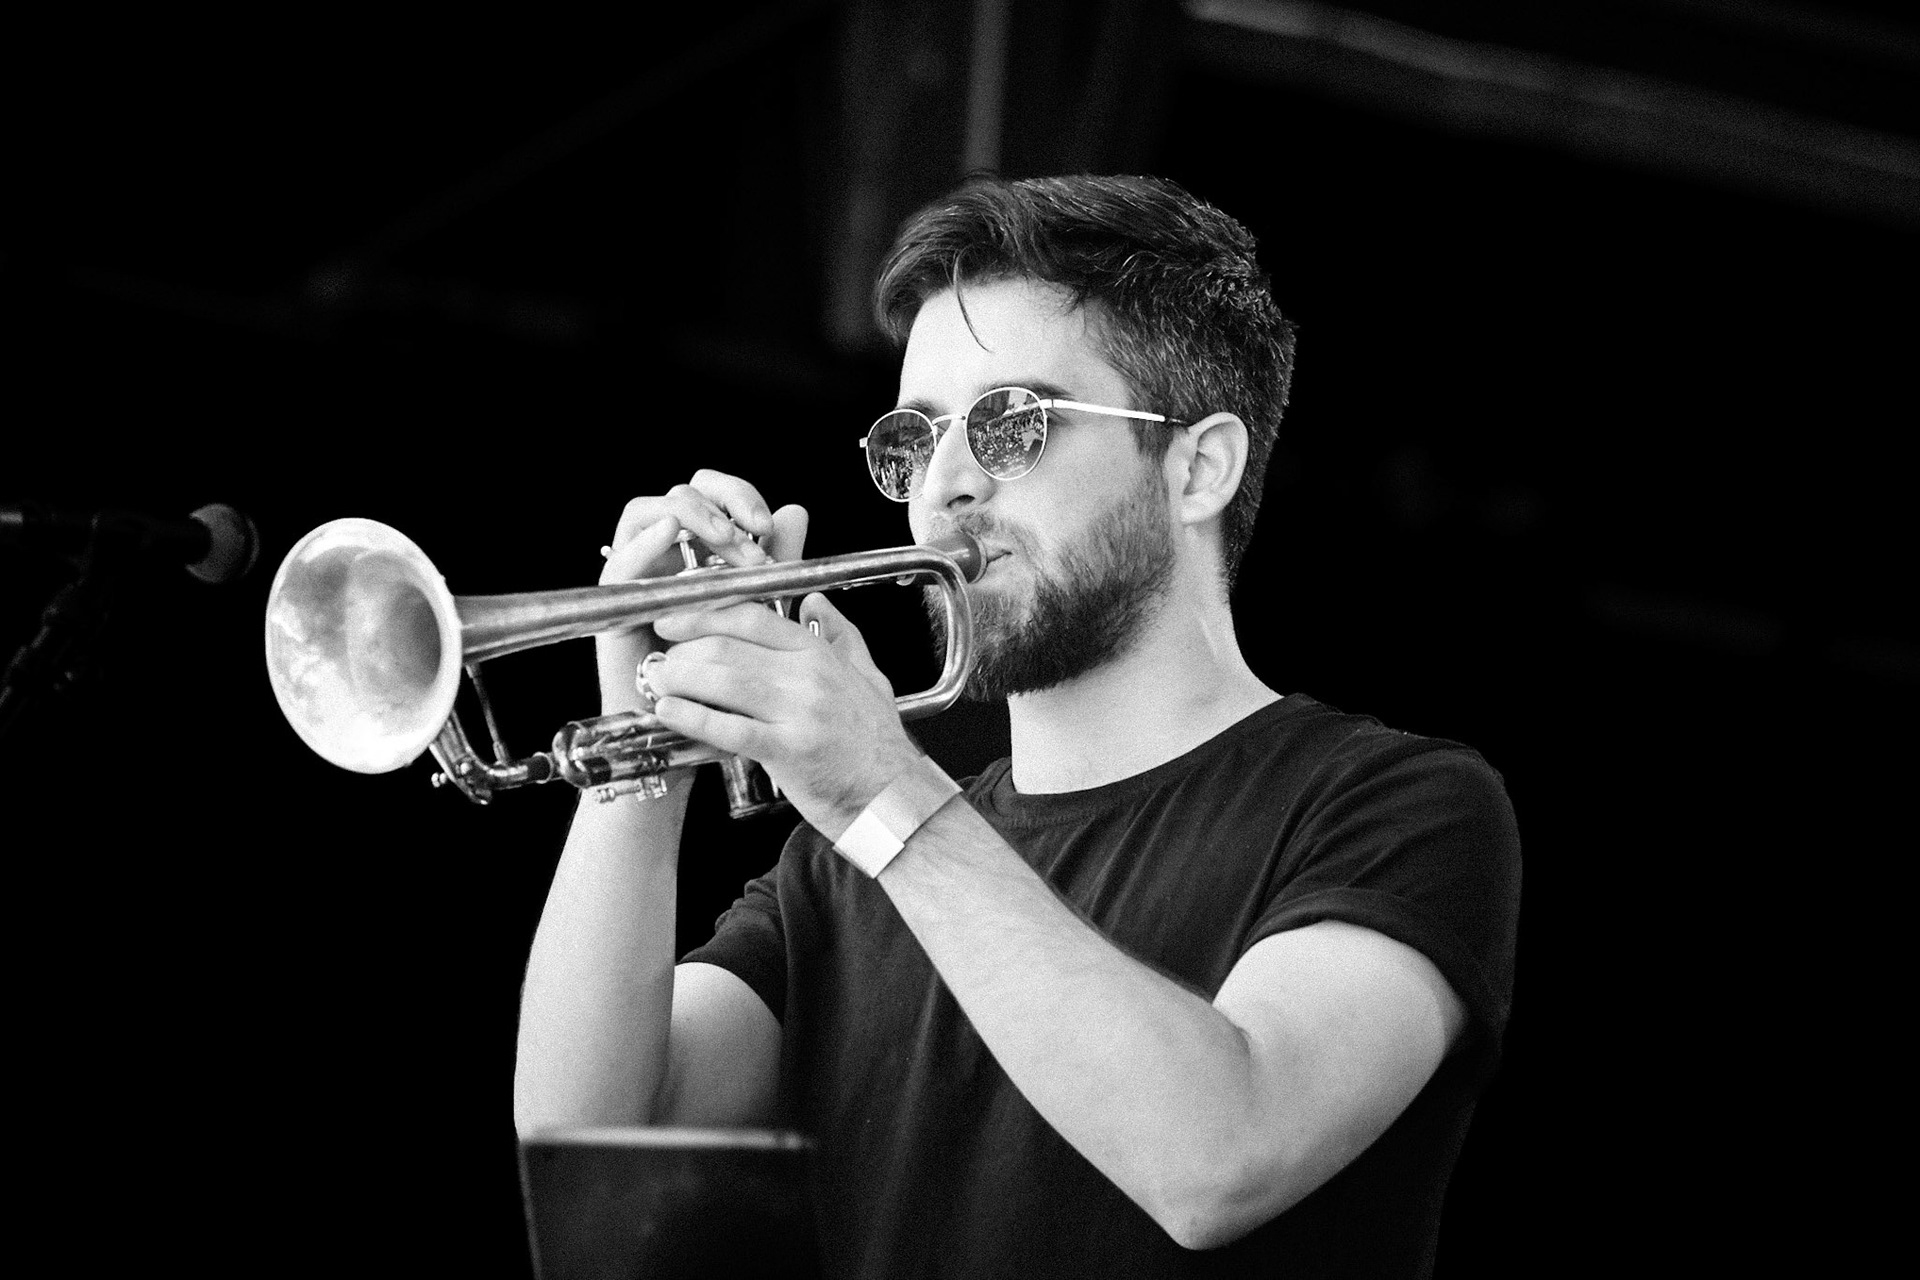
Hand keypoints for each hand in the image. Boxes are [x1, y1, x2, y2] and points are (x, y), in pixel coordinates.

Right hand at [596, 471, 808, 715]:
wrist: (701, 728)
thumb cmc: (729, 673)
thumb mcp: (762, 609)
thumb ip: (777, 560)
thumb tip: (795, 510)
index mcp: (699, 550)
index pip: (711, 494)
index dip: (739, 496)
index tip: (769, 526)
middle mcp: (666, 556)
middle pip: (681, 493)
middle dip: (722, 506)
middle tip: (754, 535)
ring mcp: (638, 576)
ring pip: (646, 513)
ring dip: (691, 517)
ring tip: (725, 538)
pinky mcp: (617, 605)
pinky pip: (620, 560)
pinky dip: (644, 540)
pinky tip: (670, 532)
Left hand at [645, 592, 922, 839]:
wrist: (893, 797)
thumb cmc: (877, 743)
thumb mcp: (868, 676)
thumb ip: (841, 635)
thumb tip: (816, 603)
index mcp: (820, 654)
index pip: (751, 618)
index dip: (703, 615)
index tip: (672, 621)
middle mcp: (808, 676)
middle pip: (728, 648)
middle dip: (683, 651)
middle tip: (661, 660)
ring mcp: (798, 713)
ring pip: (723, 682)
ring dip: (680, 680)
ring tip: (658, 683)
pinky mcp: (788, 751)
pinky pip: (730, 728)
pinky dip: (692, 717)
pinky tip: (668, 713)